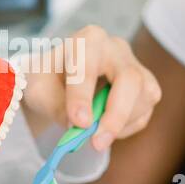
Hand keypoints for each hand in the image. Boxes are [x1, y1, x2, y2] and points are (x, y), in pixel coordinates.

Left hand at [19, 25, 161, 148]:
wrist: (61, 80)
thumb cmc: (49, 79)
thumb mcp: (38, 89)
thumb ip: (53, 104)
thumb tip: (78, 125)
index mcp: (88, 40)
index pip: (87, 66)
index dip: (83, 96)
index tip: (79, 123)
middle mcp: (117, 48)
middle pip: (130, 79)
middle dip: (116, 115)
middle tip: (97, 143)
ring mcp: (136, 67)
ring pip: (144, 97)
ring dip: (120, 124)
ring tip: (93, 132)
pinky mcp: (147, 88)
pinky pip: (144, 113)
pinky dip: (125, 128)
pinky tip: (104, 125)